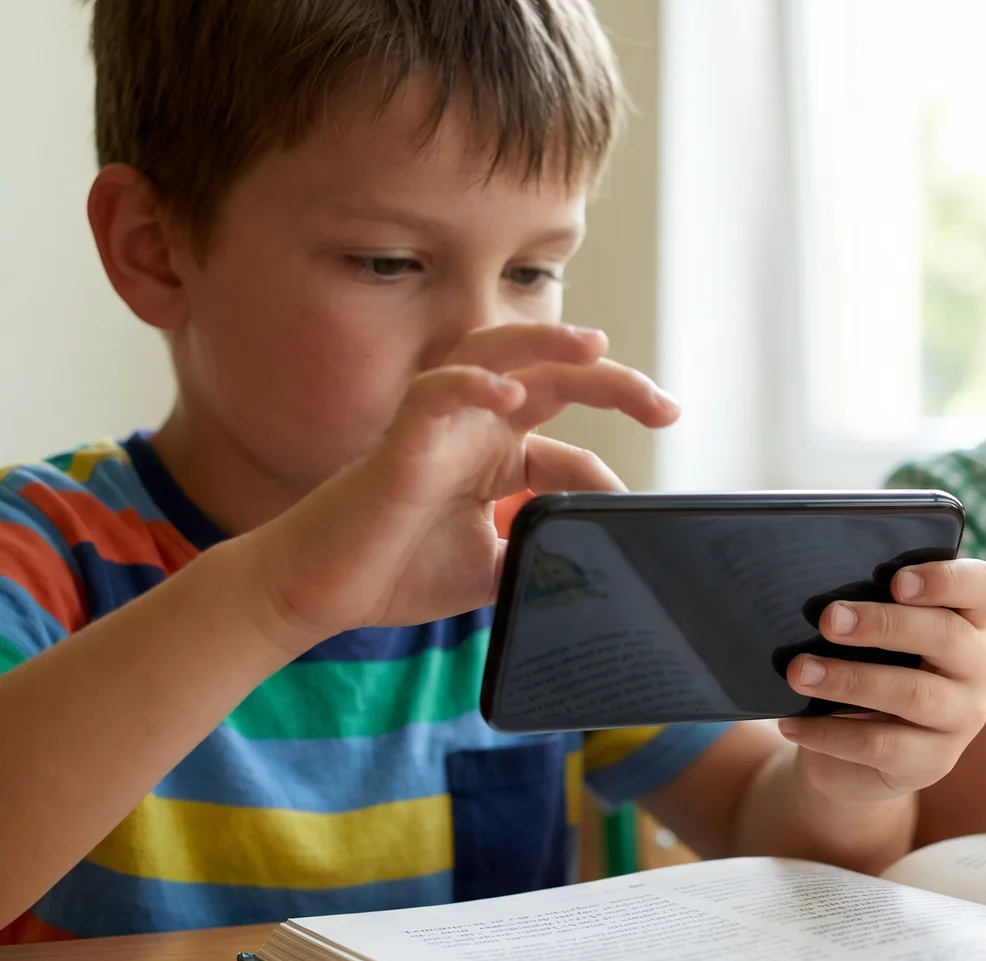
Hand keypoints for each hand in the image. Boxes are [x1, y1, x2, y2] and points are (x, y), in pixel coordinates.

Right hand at [246, 323, 679, 648]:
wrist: (320, 592)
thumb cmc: (396, 572)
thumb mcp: (496, 568)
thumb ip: (543, 552)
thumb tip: (601, 556)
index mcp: (496, 457)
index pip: (569, 450)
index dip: (607, 477)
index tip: (635, 511)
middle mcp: (473, 429)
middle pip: (550, 378)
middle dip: (613, 383)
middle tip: (664, 406)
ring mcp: (438, 427)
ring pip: (494, 355)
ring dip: (546, 343)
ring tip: (593, 346)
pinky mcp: (399, 440)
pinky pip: (435, 392)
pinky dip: (473, 385)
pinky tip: (509, 394)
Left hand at [775, 559, 985, 802]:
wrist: (854, 757)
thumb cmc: (866, 675)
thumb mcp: (873, 643)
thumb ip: (867, 616)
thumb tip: (824, 606)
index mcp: (968, 621)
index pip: (983, 586)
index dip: (947, 578)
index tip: (897, 580)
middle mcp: (977, 667)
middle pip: (946, 636)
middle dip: (884, 624)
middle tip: (829, 620)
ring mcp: (961, 719)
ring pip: (913, 693)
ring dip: (850, 680)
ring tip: (799, 672)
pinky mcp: (933, 762)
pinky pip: (881, 745)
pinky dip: (829, 733)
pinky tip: (792, 724)